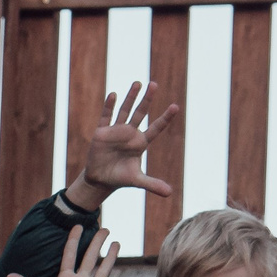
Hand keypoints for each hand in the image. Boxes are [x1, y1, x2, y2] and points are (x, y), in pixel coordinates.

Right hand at [63, 81, 178, 213]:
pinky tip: (113, 95)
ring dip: (130, 97)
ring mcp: (116, 131)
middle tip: (154, 84)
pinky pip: (106, 116)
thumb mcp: (137, 180)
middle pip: (140, 113)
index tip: (175, 107)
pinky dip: (109, 106)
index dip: (165, 118)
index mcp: (140, 143)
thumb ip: (152, 184)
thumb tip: (170, 193)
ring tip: (138, 83)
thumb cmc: (120, 177)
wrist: (100, 179)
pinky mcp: (102, 132)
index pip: (155, 128)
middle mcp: (130, 133)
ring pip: (125, 110)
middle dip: (147, 99)